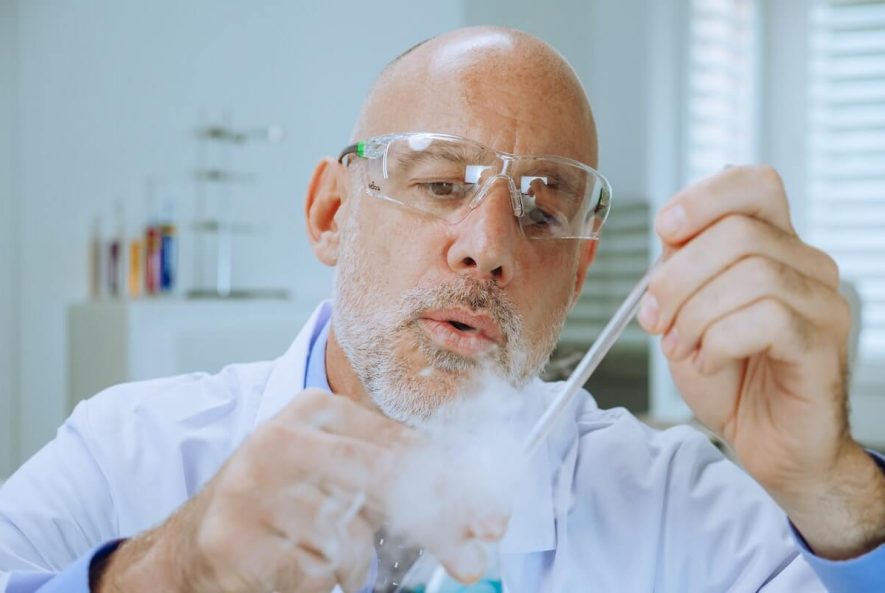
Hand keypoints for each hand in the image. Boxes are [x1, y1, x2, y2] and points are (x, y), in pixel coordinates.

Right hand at [94, 389, 499, 592]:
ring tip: (316, 552)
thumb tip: (473, 515)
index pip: (401, 444)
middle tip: (470, 560)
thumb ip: (396, 484)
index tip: (490, 520)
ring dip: (351, 562)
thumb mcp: (336, 476)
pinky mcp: (233, 537)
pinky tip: (289, 566)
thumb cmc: (281, 508)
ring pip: (352, 539)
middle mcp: (283, 438)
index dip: (455, 484)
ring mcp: (253, 486)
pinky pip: (316, 575)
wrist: (194, 545)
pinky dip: (317, 582)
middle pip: (387, 478)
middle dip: (439, 524)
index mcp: (315, 412)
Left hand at [639, 165, 884, 558]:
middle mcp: (806, 264)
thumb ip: (682, 269)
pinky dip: (720, 341)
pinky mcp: (822, 344)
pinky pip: (768, 319)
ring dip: (695, 314)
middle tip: (656, 319)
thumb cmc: (730, 375)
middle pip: (738, 232)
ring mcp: (822, 302)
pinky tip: (709, 361)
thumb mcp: (688, 311)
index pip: (754, 184)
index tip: (664, 231)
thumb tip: (669, 239)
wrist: (764, 439)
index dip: (703, 197)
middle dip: (678, 277)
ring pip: (751, 274)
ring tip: (682, 347)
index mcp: (773, 245)